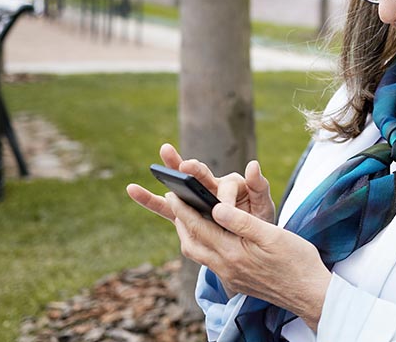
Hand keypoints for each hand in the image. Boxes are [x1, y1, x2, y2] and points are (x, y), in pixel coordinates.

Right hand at [126, 143, 276, 223]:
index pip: (227, 186)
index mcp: (232, 184)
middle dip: (194, 170)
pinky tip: (132, 189)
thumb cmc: (257, 221)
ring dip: (171, 170)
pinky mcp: (184, 211)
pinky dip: (150, 199)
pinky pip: (165, 206)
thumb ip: (258, 187)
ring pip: (180, 184)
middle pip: (201, 174)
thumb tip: (253, 165)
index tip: (221, 210)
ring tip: (163, 153)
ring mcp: (196, 197)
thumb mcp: (263, 206)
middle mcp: (212, 185)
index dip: (224, 198)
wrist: (248, 241)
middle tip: (187, 165)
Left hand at [168, 194, 330, 332]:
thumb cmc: (297, 261)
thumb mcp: (272, 235)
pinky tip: (211, 236)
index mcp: (233, 253)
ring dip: (189, 235)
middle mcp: (226, 268)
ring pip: (198, 255)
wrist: (310, 293)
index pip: (199, 228)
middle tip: (175, 202)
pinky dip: (203, 244)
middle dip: (180, 222)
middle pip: (191, 244)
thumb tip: (215, 207)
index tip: (173, 193)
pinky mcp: (236, 281)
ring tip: (188, 216)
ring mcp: (230, 277)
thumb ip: (242, 221)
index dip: (183, 209)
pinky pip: (210, 261)